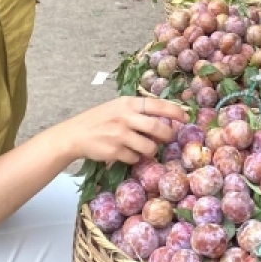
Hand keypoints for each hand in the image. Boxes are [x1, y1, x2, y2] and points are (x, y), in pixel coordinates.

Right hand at [61, 96, 184, 164]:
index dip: (175, 112)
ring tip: (144, 147)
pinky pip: (135, 158)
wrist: (74, 135)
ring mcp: (120, 135)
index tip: (186, 117)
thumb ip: (138, 111)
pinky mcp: (115, 151)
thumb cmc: (99, 119)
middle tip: (168, 138)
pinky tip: (126, 153)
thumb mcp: (117, 107)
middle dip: (168, 135)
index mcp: (127, 103)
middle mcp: (125, 117)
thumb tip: (165, 120)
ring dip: (151, 150)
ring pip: (149, 146)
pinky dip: (134, 158)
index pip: (158, 105)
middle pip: (158, 128)